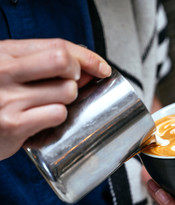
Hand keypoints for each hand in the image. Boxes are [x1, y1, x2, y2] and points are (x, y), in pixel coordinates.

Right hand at [0, 39, 110, 159]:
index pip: (57, 46)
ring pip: (66, 91)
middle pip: (63, 62)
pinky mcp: (14, 124)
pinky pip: (58, 114)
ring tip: (47, 105)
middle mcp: (4, 72)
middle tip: (71, 84)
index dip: (86, 56)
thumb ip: (44, 64)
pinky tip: (42, 120)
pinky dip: (58, 118)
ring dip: (66, 100)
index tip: (101, 67)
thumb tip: (88, 69)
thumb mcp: (11, 69)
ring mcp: (8, 98)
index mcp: (5, 53)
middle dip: (77, 74)